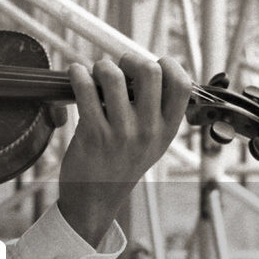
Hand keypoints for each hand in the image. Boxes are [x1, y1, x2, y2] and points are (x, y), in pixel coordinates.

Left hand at [57, 54, 190, 246]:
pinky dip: (78, 74)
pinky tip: (76, 73)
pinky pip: (85, 90)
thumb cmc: (120, 164)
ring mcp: (121, 133)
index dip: (169, 65)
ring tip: (95, 73)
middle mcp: (148, 131)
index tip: (153, 64)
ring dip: (101, 66)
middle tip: (119, 66)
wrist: (95, 199)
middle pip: (149, 71)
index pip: (182, 85)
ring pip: (113, 76)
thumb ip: (156, 111)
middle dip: (130, 59)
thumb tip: (147, 68)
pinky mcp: (93, 135)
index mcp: (167, 130)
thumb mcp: (151, 143)